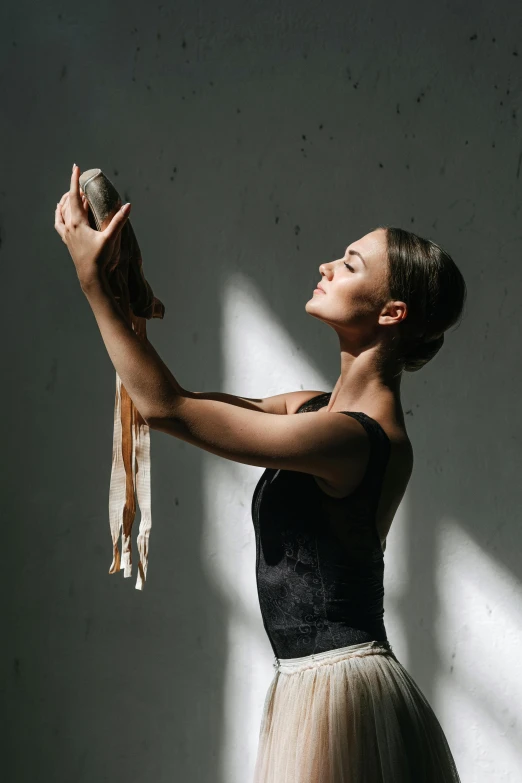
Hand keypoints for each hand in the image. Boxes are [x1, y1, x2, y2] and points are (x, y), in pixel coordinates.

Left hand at [54, 164, 131, 290]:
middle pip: (67, 202)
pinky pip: (59, 222)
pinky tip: (61, 211)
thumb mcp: (110, 238)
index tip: (75, 167)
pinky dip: (59, 214)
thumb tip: (128, 206)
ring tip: (70, 194)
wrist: (90, 275)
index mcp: (77, 223)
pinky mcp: (66, 240)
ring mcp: (66, 233)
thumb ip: (119, 221)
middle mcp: (69, 226)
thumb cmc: (100, 257)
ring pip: (61, 211)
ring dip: (66, 201)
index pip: (74, 196)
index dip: (74, 180)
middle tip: (81, 182)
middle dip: (73, 189)